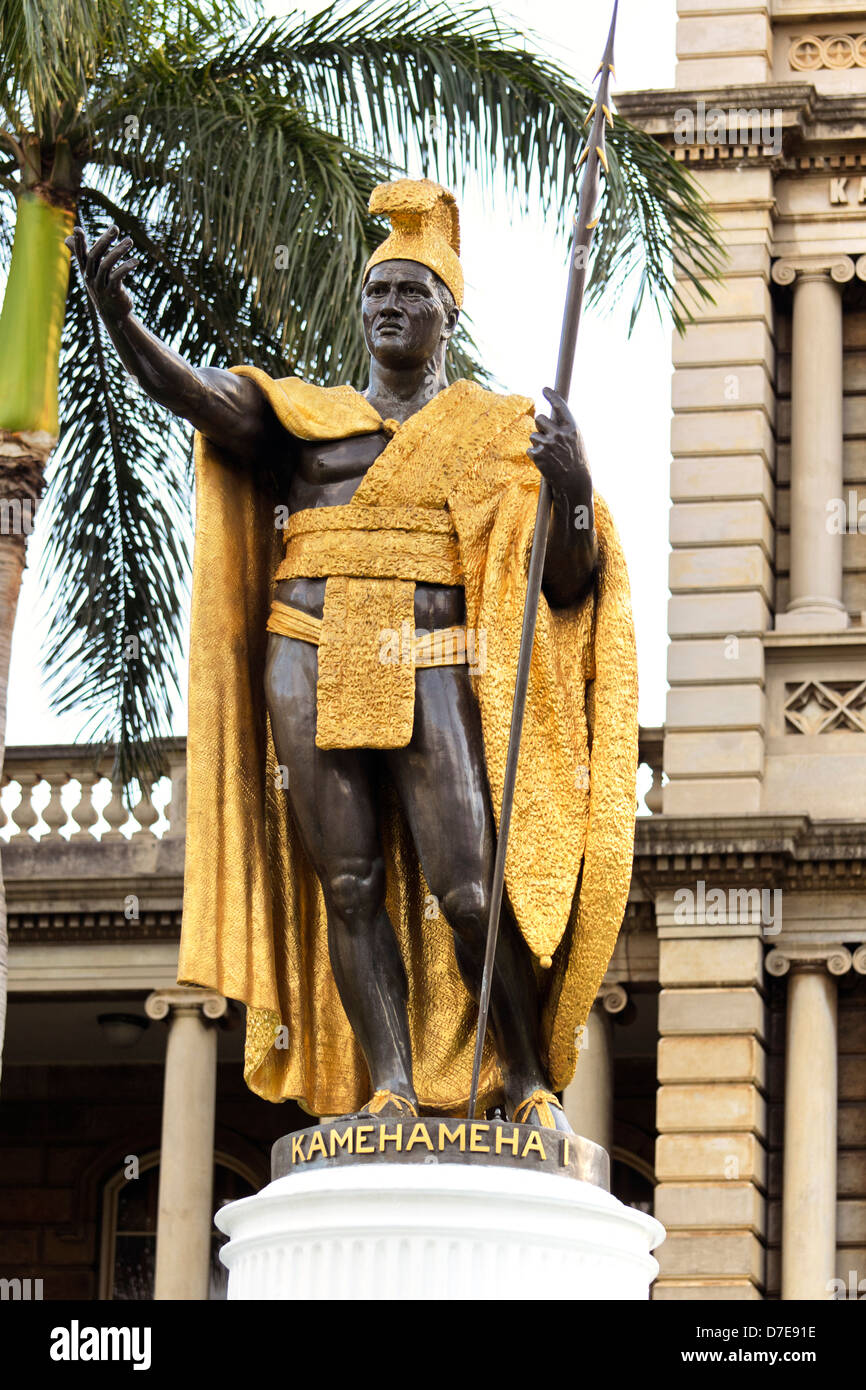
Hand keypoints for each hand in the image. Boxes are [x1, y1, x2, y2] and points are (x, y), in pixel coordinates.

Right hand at [66, 224, 138, 323]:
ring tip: (130, 241)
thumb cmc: (102, 288)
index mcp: (85, 270)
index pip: (80, 253)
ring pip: (106, 264)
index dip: (78, 242)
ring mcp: (100, 286)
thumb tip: (66, 239)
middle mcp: (90, 277)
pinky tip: (136, 261)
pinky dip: (126, 267)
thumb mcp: (91, 272)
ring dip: (118, 251)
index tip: (77, 229)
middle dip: (104, 240)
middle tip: (115, 228)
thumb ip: (81, 254)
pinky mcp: (112, 292)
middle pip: (94, 255)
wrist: (113, 314)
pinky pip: (118, 276)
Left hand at [528, 387, 591, 505]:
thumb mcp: (575, 441)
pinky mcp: (538, 455)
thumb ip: (564, 427)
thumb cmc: (576, 461)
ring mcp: (548, 444)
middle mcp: (560, 434)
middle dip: (539, 425)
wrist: (573, 483)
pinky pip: (530, 449)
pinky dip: (535, 455)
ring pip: (533, 435)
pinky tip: (545, 462)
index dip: (551, 395)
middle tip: (546, 435)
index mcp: (572, 428)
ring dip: (538, 443)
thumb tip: (551, 414)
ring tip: (549, 455)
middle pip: (539, 419)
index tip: (544, 389)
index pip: (560, 406)